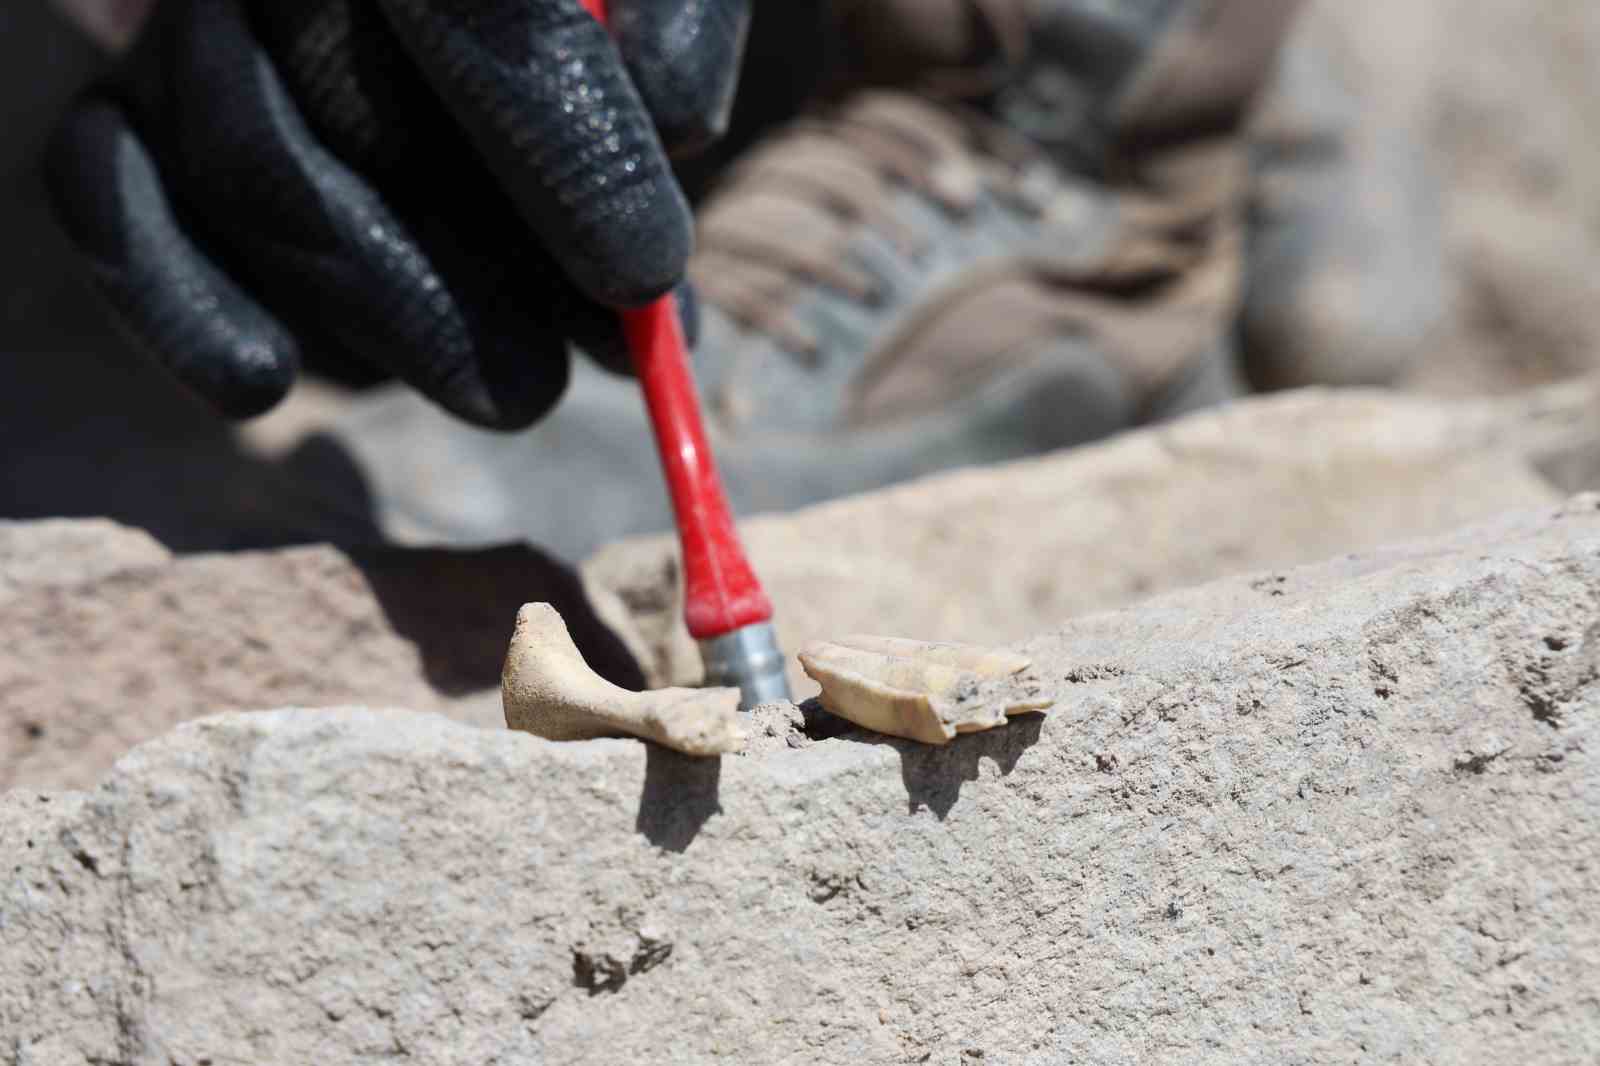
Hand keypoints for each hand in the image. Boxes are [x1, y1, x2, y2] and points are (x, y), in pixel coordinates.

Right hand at [45, 0, 747, 427]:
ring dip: (390, 317)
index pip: (484, 10)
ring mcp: (182, 25)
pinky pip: (101, 200)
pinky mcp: (118, 111)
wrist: (418, 7)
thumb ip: (670, 25)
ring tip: (525, 394)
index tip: (643, 277)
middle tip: (578, 375)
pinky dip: (176, 303)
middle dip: (481, 276)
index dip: (564, 153)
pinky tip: (264, 380)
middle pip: (358, 112)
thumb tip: (674, 125)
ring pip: (253, 176)